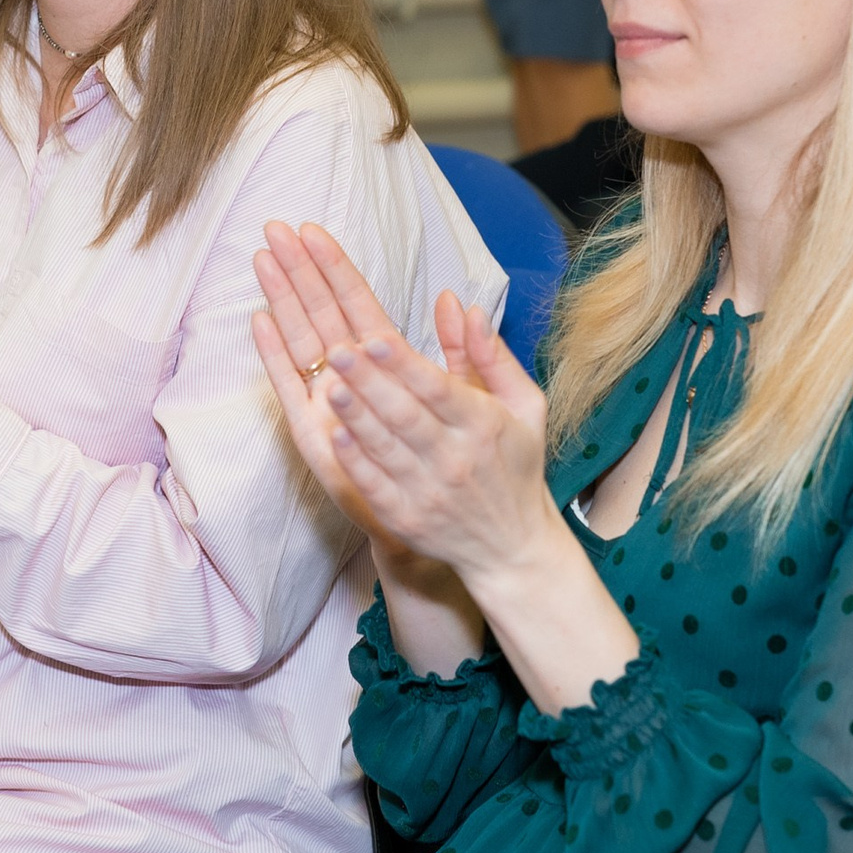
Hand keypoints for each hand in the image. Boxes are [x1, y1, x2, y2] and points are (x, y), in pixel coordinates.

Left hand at [250, 222, 556, 590]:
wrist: (512, 547)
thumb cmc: (514, 464)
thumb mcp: (523, 404)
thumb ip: (488, 354)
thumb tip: (462, 305)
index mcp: (484, 424)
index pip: (439, 389)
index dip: (406, 365)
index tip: (375, 337)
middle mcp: (457, 459)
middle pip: (406, 416)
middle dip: (371, 382)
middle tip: (337, 349)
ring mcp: (430, 493)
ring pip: (386, 450)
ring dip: (356, 417)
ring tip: (330, 386)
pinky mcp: (407, 520)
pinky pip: (376, 487)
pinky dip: (355, 462)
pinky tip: (336, 435)